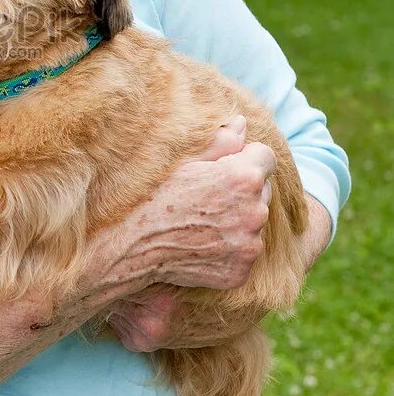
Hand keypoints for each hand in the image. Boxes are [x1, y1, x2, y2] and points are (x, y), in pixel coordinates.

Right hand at [79, 115, 275, 311]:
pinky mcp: (240, 272)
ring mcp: (249, 246)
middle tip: (206, 195)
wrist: (128, 247)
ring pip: (254, 222)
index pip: (266, 157)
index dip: (244, 158)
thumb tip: (243, 123)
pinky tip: (201, 243)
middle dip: (243, 189)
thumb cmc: (151, 197)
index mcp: (244, 177)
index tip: (222, 167)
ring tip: (201, 220)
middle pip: (262, 190)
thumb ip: (220, 141)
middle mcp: (254, 212)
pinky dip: (229, 248)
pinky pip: (244, 252)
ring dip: (238, 219)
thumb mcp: (184, 161)